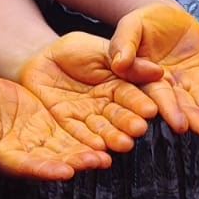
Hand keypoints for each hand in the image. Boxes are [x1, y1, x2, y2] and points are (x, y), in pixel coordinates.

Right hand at [0, 76, 110, 178]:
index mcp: (0, 157)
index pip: (24, 166)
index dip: (45, 170)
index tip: (65, 171)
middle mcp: (22, 154)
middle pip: (51, 162)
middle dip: (74, 162)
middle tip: (97, 161)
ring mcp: (36, 141)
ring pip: (65, 150)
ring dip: (86, 153)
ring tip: (107, 153)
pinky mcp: (46, 127)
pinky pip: (69, 133)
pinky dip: (86, 136)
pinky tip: (105, 137)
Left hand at [19, 32, 158, 152]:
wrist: (41, 57)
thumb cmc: (75, 49)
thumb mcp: (101, 51)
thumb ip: (126, 62)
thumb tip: (158, 71)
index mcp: (119, 84)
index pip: (133, 95)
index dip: (141, 103)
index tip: (151, 110)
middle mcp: (107, 103)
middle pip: (120, 116)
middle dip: (129, 123)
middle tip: (139, 130)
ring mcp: (89, 115)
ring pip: (103, 129)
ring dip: (113, 138)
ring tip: (123, 144)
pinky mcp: (68, 123)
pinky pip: (79, 134)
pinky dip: (89, 142)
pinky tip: (98, 149)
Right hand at [109, 3, 198, 141]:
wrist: (167, 14)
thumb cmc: (144, 20)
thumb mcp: (131, 25)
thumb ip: (125, 43)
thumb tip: (119, 63)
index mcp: (145, 78)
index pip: (159, 97)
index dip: (170, 110)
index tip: (180, 126)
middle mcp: (168, 86)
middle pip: (184, 106)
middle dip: (198, 121)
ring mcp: (187, 82)